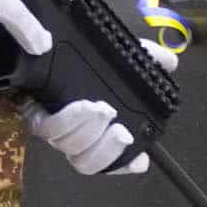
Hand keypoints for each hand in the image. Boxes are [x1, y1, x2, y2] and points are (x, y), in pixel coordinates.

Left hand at [13, 39, 171, 175]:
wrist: (41, 41)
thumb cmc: (85, 57)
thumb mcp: (124, 55)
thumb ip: (150, 59)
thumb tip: (169, 62)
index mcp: (99, 128)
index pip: (112, 159)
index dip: (125, 164)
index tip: (139, 160)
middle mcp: (77, 133)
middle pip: (88, 163)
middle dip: (108, 151)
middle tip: (121, 131)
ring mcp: (56, 127)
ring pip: (71, 148)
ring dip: (89, 132)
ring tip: (100, 109)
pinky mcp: (36, 115)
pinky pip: (49, 130)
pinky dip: (69, 120)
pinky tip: (82, 105)